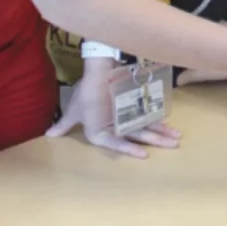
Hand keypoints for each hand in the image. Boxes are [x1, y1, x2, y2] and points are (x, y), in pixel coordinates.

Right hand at [46, 57, 181, 157]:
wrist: (97, 70)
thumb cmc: (87, 92)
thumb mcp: (75, 111)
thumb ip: (65, 125)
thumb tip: (48, 134)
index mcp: (101, 130)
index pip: (116, 143)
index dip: (129, 149)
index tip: (144, 155)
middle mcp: (117, 125)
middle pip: (137, 136)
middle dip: (156, 141)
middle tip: (174, 146)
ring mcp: (127, 116)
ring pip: (146, 127)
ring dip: (162, 133)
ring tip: (177, 139)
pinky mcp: (134, 106)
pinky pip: (148, 115)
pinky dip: (159, 120)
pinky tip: (170, 126)